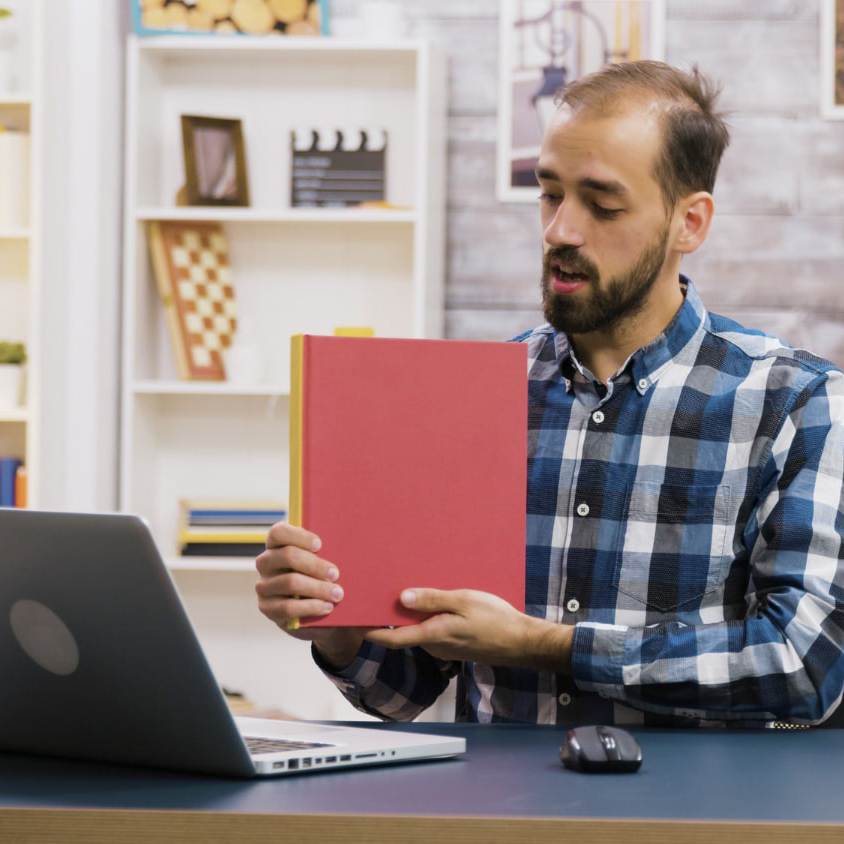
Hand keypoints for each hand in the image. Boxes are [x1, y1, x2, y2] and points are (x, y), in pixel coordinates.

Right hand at [255, 522, 364, 668]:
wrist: (318, 615)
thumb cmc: (323, 579)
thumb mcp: (323, 562)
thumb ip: (326, 551)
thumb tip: (348, 541)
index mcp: (277, 545)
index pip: (278, 532)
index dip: (299, 536)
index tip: (320, 544)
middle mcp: (266, 563)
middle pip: (287, 556)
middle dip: (315, 564)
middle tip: (336, 573)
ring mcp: (264, 586)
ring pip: (290, 582)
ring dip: (318, 588)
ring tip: (337, 593)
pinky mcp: (268, 608)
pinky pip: (288, 607)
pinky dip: (311, 606)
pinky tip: (326, 606)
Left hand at [364, 588, 573, 672]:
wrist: (522, 643)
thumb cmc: (496, 620)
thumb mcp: (463, 601)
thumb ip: (432, 600)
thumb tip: (402, 598)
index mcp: (433, 635)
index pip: (393, 638)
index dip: (372, 632)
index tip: (355, 622)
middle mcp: (435, 645)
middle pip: (404, 632)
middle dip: (390, 617)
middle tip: (378, 594)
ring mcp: (446, 648)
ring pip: (420, 631)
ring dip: (412, 616)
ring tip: (405, 590)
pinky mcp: (456, 645)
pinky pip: (434, 631)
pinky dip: (428, 619)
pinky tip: (434, 602)